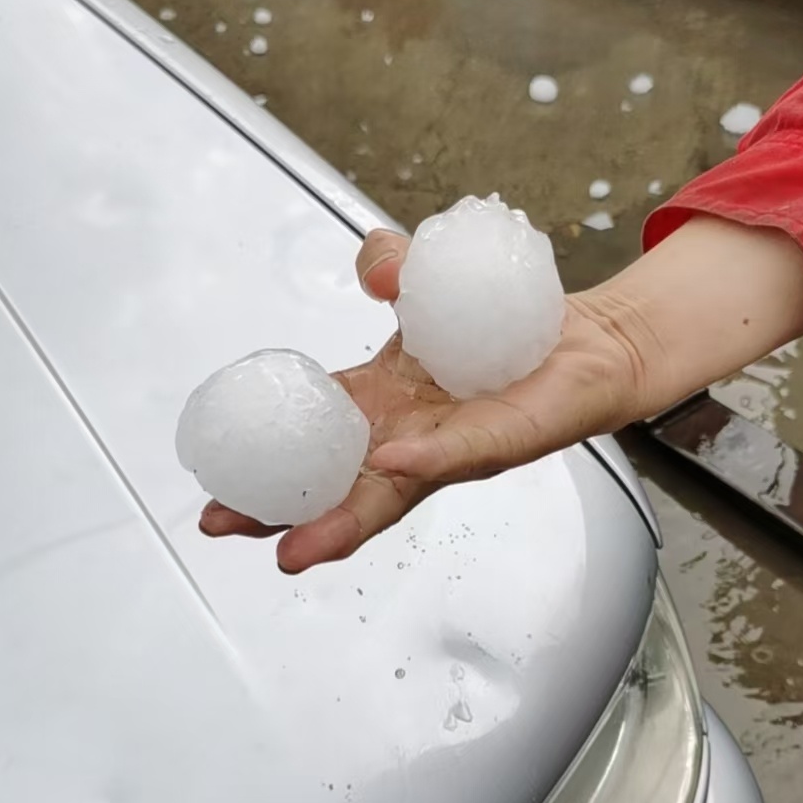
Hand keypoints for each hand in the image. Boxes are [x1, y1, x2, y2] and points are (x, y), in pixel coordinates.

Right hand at [200, 215, 802, 573]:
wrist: (588, 343)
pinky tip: (391, 462)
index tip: (214, 492)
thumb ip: (392, 264)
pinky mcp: (502, 441)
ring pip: (387, 494)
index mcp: (380, 410)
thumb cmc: (504, 330)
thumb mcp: (428, 284)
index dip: (261, 468)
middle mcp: (409, 443)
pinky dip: (424, 458)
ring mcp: (452, 450)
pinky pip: (458, 451)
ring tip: (297, 544)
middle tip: (227, 527)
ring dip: (340, 518)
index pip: (309, 446)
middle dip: (279, 515)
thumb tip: (375, 258)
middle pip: (333, 490)